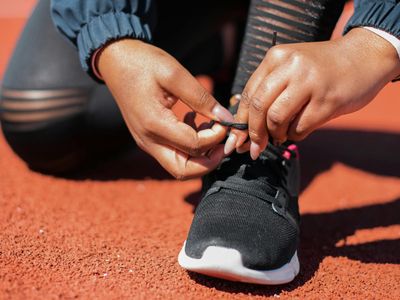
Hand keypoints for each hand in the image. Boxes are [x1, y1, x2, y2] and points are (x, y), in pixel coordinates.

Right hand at [98, 39, 232, 178]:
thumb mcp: (175, 73)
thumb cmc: (143, 63)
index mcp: (154, 123)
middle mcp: (148, 140)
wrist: (115, 61)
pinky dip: (189, 148)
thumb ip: (201, 98)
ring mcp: (146, 142)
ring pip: (178, 167)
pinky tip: (194, 123)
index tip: (224, 121)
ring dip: (200, 157)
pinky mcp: (148, 139)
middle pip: (184, 171)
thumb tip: (226, 118)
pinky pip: (172, 154)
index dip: (215, 137)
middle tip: (222, 142)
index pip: (194, 146)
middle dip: (209, 162)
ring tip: (210, 130)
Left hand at [225, 28, 399, 158]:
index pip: (248, 94)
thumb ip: (269, 90)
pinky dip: (295, 135)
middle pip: (258, 107)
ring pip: (276, 119)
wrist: (365, 57)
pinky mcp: (328, 101)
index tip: (235, 140)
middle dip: (253, 133)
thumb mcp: (291, 67)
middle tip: (254, 148)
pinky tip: (299, 130)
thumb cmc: (321, 68)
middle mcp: (291, 67)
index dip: (240, 121)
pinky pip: (300, 128)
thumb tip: (244, 127)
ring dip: (275, 135)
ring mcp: (310, 83)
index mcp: (276, 57)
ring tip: (281, 135)